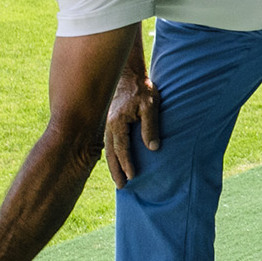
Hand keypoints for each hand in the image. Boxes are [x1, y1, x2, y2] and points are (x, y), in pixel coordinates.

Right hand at [103, 65, 162, 186]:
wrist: (129, 74)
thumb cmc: (142, 89)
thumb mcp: (150, 105)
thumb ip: (151, 126)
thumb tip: (153, 148)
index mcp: (118, 123)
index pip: (122, 148)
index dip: (127, 163)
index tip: (132, 176)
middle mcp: (109, 125)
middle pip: (111, 153)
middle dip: (116, 170)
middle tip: (121, 186)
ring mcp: (108, 123)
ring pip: (108, 149)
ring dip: (113, 164)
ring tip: (118, 178)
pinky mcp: (111, 121)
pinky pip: (109, 142)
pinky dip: (112, 154)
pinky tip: (116, 160)